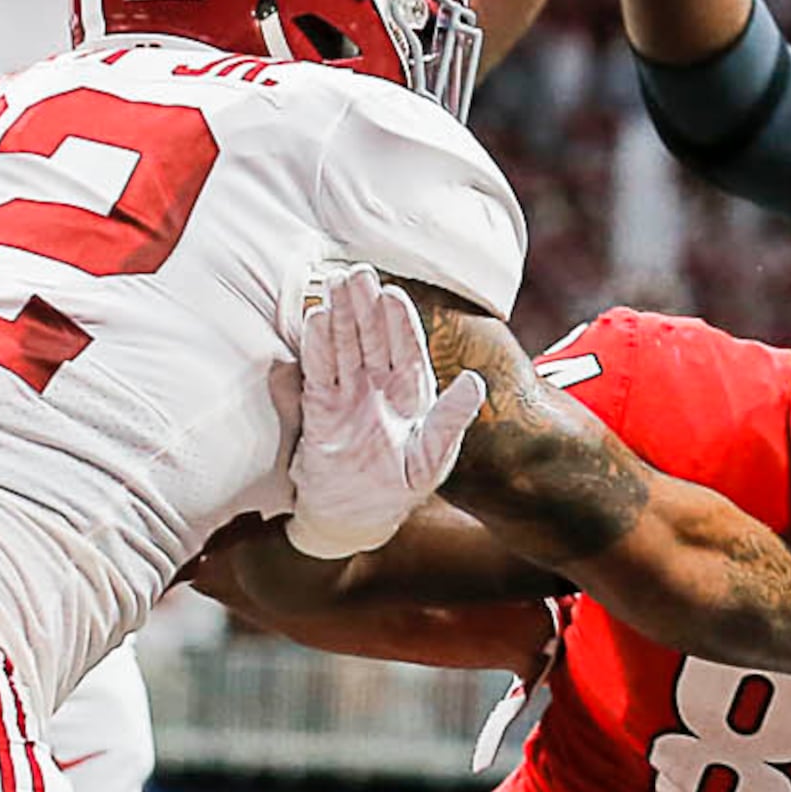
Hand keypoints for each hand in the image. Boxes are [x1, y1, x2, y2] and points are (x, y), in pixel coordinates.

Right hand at [290, 266, 486, 561]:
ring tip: (333, 283)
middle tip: (357, 273)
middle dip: (364, 307)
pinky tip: (314, 318)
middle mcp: (378, 386)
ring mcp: (347, 394)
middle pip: (370, 338)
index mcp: (411, 393)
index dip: (399, 322)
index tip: (392, 295)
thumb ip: (450, 421)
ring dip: (338, 316)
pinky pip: (318, 371)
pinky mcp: (319, 408)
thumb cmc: (399, 489)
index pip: (405, 349)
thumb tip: (476, 381)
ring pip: (343, 347)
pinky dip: (316, 347)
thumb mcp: (432, 460)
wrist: (354, 518)